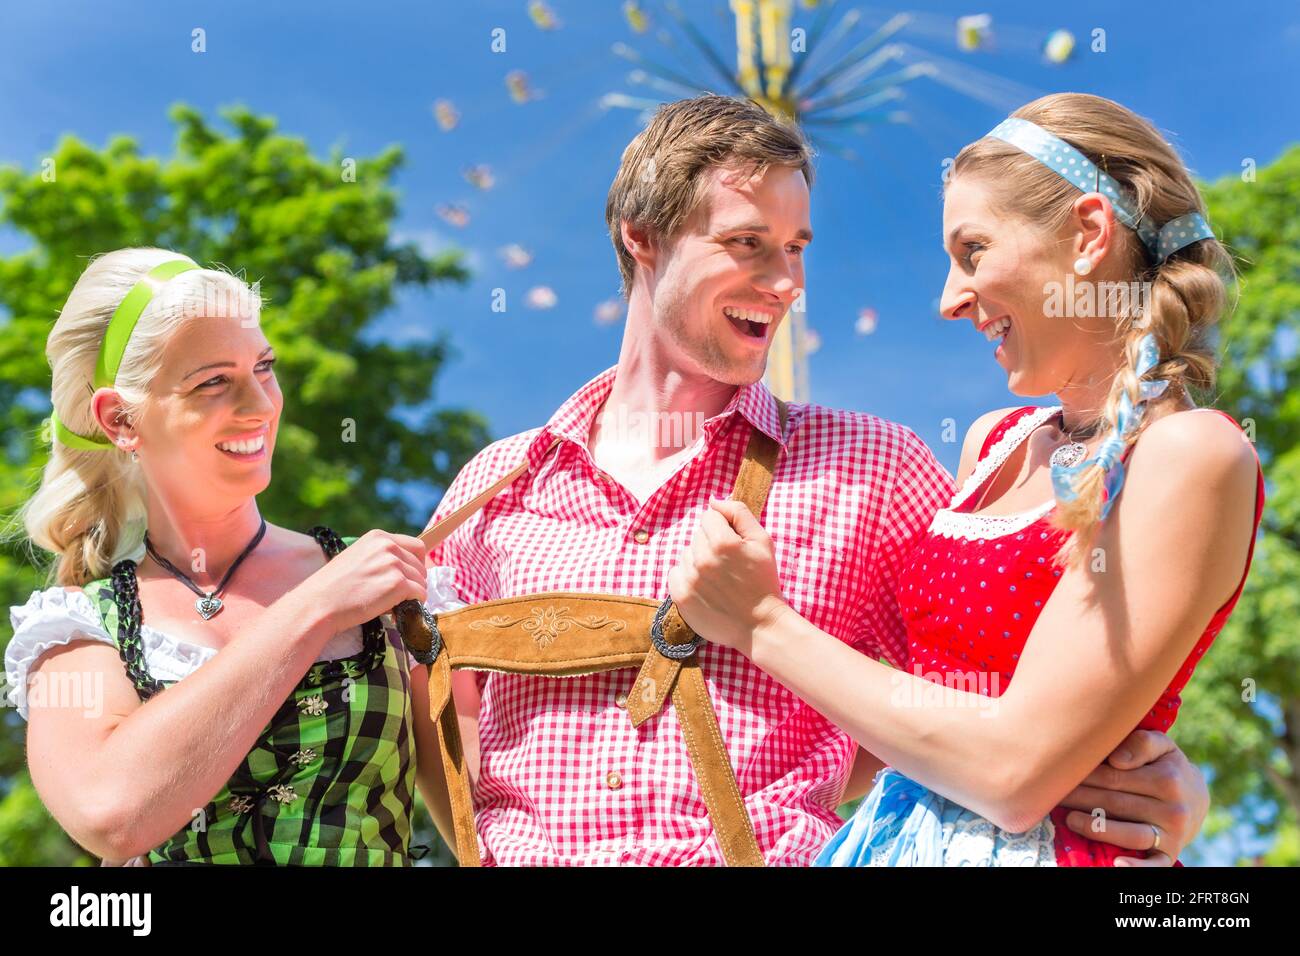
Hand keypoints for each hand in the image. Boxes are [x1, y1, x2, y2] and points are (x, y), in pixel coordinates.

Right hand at [294, 529, 427, 633]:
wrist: (318, 604)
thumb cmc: (333, 587)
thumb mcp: (357, 558)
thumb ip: (381, 557)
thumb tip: (407, 569)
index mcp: (378, 537)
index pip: (416, 546)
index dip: (416, 564)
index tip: (409, 577)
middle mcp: (388, 546)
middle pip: (420, 565)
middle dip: (413, 582)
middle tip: (397, 597)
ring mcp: (394, 564)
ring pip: (421, 581)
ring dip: (411, 595)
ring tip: (391, 604)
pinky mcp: (398, 584)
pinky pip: (420, 594)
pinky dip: (413, 605)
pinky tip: (395, 611)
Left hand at [666, 498, 788, 654]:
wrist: (759, 623)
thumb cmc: (763, 580)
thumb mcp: (762, 541)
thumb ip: (738, 513)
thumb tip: (713, 500)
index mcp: (723, 542)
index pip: (709, 517)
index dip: (722, 528)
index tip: (732, 545)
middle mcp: (703, 559)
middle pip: (697, 536)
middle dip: (710, 544)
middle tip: (728, 564)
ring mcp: (690, 579)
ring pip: (686, 554)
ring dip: (698, 561)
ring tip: (717, 577)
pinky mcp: (681, 597)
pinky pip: (675, 573)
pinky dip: (687, 577)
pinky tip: (704, 586)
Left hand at [1057, 729, 1207, 864]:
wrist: (1196, 798)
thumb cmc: (1166, 766)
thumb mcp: (1161, 746)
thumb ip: (1141, 743)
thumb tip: (1116, 759)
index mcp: (1167, 779)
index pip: (1114, 777)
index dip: (1083, 775)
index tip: (1059, 772)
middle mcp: (1172, 809)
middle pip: (1115, 804)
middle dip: (1080, 798)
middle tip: (1051, 794)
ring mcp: (1172, 834)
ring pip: (1129, 834)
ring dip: (1096, 828)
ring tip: (1069, 819)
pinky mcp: (1171, 854)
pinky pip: (1154, 865)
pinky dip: (1137, 867)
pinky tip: (1116, 863)